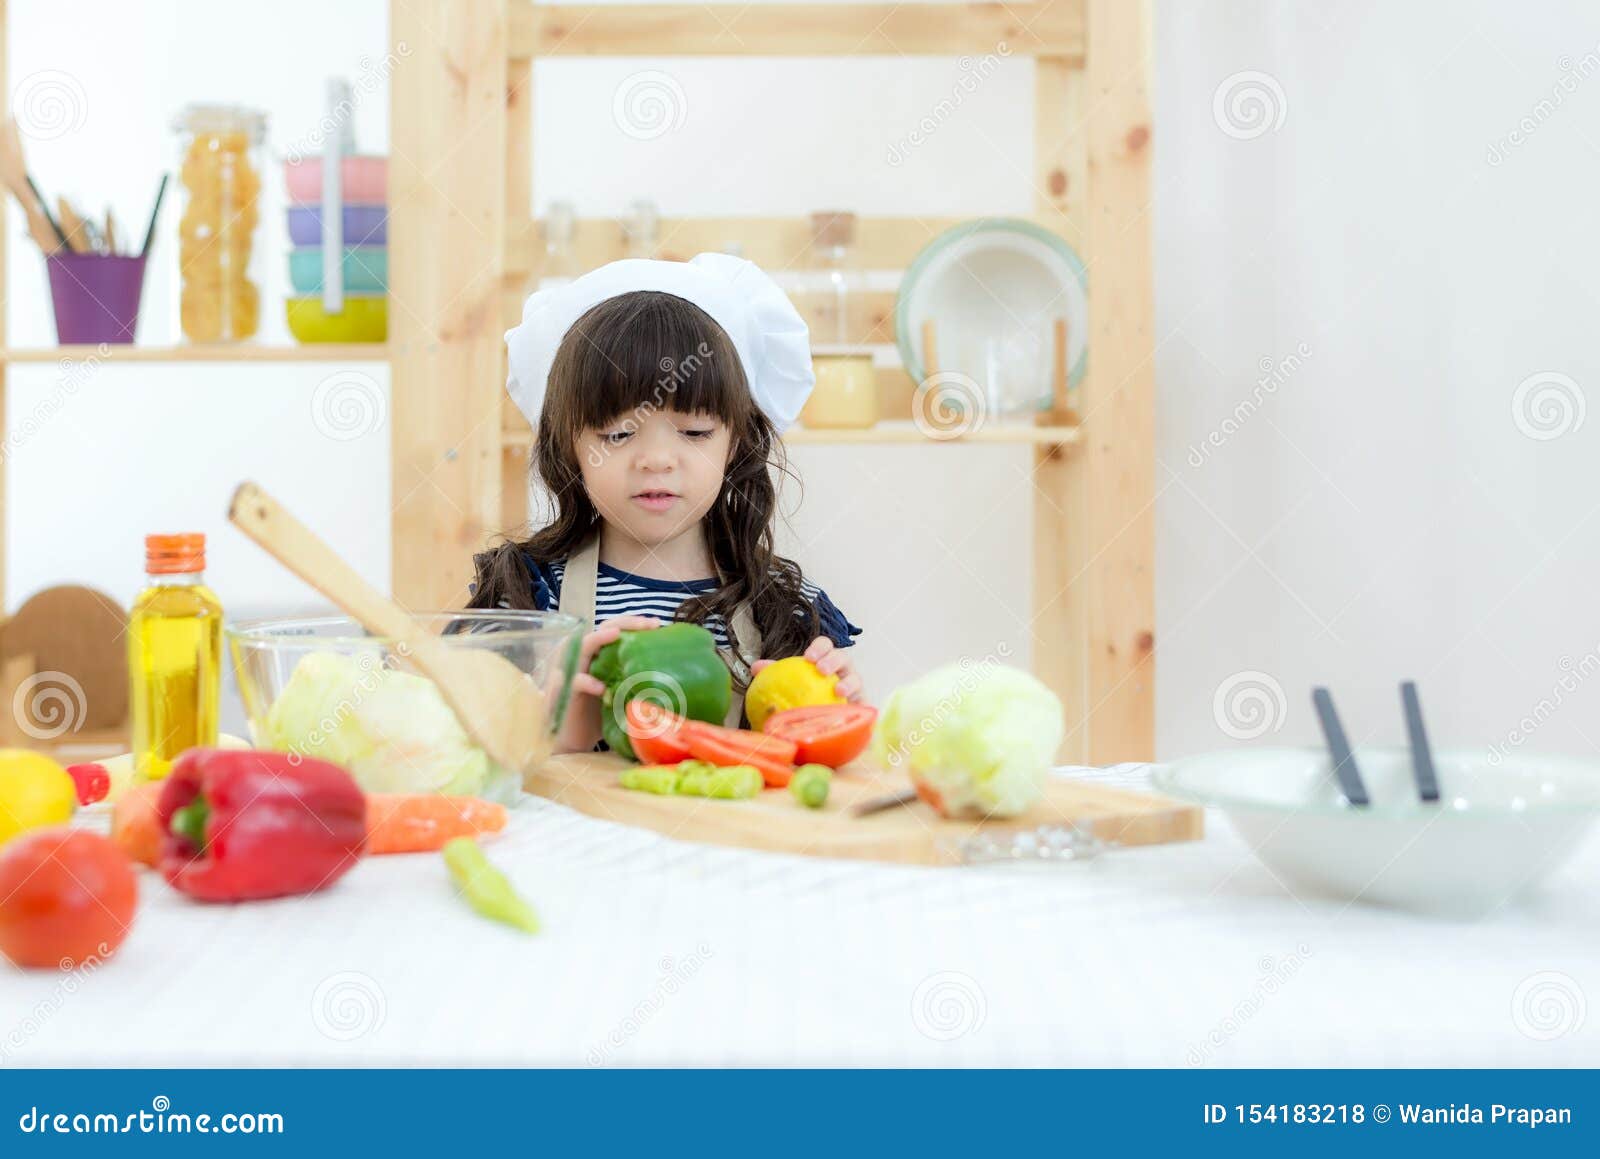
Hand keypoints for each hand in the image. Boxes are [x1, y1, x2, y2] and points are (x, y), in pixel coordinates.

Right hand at [554, 615, 659, 753]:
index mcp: (599, 655)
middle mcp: (585, 658)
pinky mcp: (563, 692)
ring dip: (599, 638)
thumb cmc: (600, 712)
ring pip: (581, 647)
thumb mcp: (621, 691)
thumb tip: (670, 671)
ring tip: (617, 636)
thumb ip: (634, 677)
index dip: (633, 622)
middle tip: (648, 624)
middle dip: (625, 623)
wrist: (575, 739)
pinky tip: (601, 688)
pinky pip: (573, 682)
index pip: (614, 628)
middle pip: (601, 629)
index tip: (657, 624)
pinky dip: (586, 682)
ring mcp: (572, 672)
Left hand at [751, 636, 863, 701]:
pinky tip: (851, 712)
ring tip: (839, 690)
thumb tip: (756, 667)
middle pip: (843, 657)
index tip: (808, 657)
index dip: (819, 648)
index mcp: (826, 660)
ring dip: (849, 682)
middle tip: (821, 670)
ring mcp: (855, 687)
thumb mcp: (789, 683)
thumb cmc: (806, 697)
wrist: (823, 723)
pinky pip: (862, 706)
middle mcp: (843, 670)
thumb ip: (774, 674)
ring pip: (856, 679)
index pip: (825, 645)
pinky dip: (859, 707)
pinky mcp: (862, 706)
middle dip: (834, 660)